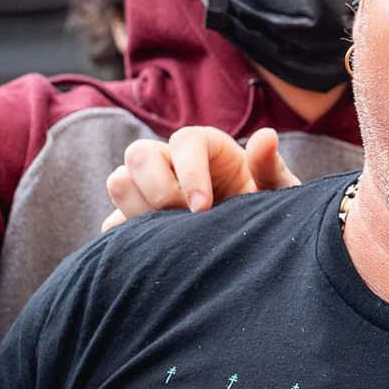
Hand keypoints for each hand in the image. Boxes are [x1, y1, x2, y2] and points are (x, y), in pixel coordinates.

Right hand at [101, 126, 300, 229]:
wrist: (252, 247)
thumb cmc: (266, 212)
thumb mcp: (276, 192)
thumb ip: (269, 167)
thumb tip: (267, 136)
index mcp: (206, 148)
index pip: (184, 141)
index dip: (190, 172)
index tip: (203, 208)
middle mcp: (171, 161)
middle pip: (138, 154)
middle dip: (158, 191)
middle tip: (184, 223)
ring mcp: (148, 189)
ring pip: (119, 182)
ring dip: (139, 210)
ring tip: (171, 236)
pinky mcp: (135, 219)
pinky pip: (112, 224)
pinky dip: (127, 237)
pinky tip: (156, 253)